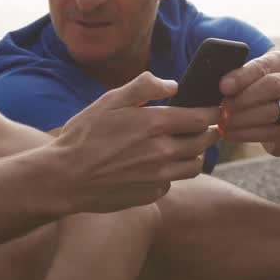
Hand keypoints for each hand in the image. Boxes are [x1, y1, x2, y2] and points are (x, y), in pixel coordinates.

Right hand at [54, 72, 220, 213]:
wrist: (65, 178)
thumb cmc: (84, 136)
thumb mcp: (109, 102)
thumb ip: (143, 87)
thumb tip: (173, 85)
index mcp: (155, 124)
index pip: (201, 117)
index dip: (212, 112)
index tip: (214, 109)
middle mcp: (163, 152)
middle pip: (204, 142)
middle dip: (209, 132)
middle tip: (206, 127)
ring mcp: (158, 176)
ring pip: (194, 166)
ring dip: (195, 154)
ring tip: (186, 147)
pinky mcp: (151, 194)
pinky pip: (172, 182)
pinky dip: (171, 174)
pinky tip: (158, 166)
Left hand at [218, 50, 279, 154]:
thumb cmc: (261, 91)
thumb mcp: (253, 78)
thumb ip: (239, 77)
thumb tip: (219, 86)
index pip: (264, 65)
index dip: (242, 76)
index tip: (223, 87)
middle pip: (272, 86)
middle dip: (243, 98)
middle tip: (223, 107)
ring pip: (271, 111)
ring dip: (243, 119)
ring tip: (223, 122)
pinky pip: (272, 133)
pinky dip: (247, 134)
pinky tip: (231, 134)